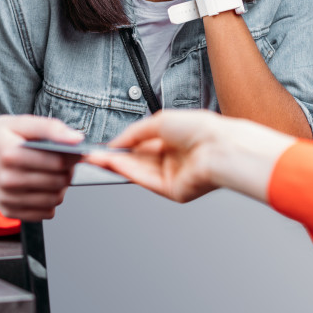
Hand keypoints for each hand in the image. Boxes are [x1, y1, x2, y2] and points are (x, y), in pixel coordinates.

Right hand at [0, 115, 84, 220]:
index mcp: (10, 154)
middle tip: (63, 161)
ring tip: (52, 173)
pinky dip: (50, 201)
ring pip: (55, 199)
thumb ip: (49, 128)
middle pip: (58, 182)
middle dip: (68, 171)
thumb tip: (77, 139)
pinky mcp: (9, 211)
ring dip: (61, 187)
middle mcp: (7, 179)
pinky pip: (45, 213)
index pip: (57, 162)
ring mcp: (7, 198)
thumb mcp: (19, 122)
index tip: (76, 151)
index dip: (74, 157)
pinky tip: (43, 186)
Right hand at [87, 110, 292, 203]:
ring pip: (138, 171)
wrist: (219, 147)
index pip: (142, 145)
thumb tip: (116, 142)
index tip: (104, 145)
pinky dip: (127, 172)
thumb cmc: (200, 129)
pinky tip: (112, 163)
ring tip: (96, 158)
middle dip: (114, 157)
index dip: (122, 146)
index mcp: (174, 140)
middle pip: (137, 160)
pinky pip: (145, 180)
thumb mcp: (160, 121)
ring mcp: (172, 175)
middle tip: (93, 154)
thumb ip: (135, 133)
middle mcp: (173, 159)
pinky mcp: (172, 190)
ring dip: (116, 164)